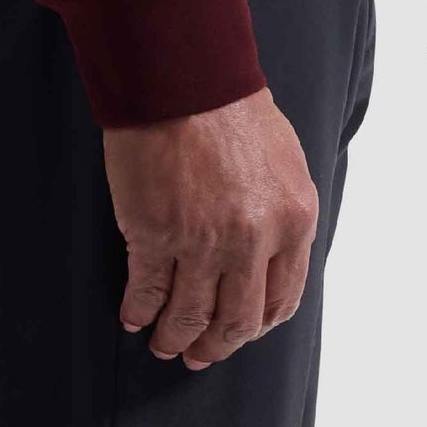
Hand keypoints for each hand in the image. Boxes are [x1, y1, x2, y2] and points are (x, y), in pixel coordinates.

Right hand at [101, 86, 320, 369]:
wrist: (182, 72)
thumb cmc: (229, 103)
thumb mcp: (283, 159)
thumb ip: (281, 211)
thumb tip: (269, 254)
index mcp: (293, 220)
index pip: (282, 299)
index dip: (256, 325)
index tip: (240, 333)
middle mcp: (253, 240)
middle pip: (237, 320)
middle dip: (216, 345)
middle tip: (199, 354)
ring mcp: (202, 242)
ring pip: (190, 316)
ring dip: (175, 337)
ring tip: (164, 343)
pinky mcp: (154, 234)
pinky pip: (146, 292)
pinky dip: (138, 311)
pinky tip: (133, 314)